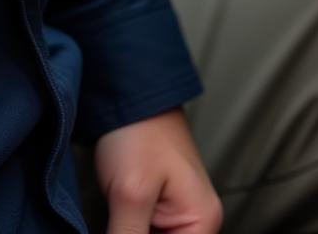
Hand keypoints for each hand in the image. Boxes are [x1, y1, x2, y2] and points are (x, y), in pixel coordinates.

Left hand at [95, 109, 220, 233]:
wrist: (130, 97)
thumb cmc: (140, 133)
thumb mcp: (131, 195)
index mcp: (202, 221)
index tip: (123, 232)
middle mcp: (196, 223)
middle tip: (118, 224)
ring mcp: (177, 218)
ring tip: (118, 219)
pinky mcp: (158, 212)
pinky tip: (115, 225)